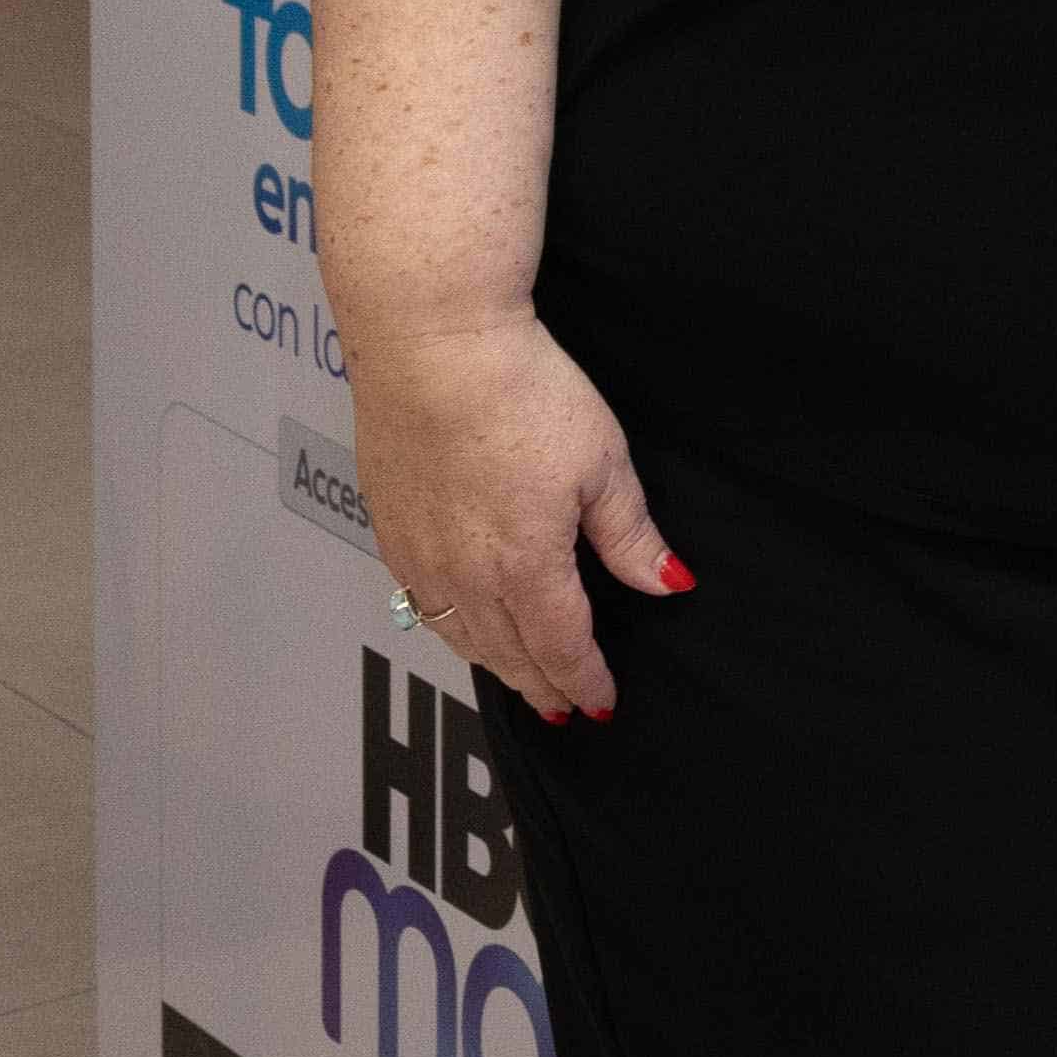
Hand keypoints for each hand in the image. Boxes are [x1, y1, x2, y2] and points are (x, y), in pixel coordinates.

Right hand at [348, 307, 683, 725]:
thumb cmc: (518, 391)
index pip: (562, 646)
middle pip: (508, 653)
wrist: (432, 347)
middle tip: (562, 708)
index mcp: (525, 566)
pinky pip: (420, 603)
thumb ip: (630, 534)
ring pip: (459, 636)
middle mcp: (465, 575)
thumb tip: (666, 582)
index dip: (584, 679)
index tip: (601, 701)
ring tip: (519, 679)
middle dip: (541, 685)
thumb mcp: (603, 461)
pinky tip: (460, 625)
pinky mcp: (389, 529)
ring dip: (494, 663)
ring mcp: (419, 555)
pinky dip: (449, 628)